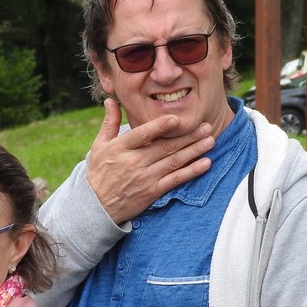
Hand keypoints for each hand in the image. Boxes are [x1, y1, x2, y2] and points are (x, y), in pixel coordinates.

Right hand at [86, 99, 215, 223]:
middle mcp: (134, 162)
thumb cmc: (99, 172)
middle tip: (207, 126)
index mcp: (121, 148)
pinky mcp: (152, 191)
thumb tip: (110, 100)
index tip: (176, 119)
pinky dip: (191, 172)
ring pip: (174, 162)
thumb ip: (109, 122)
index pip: (142, 134)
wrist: (96, 206)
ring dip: (194, 151)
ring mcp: (145, 178)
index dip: (159, 127)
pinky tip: (206, 163)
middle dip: (188, 136)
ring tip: (210, 140)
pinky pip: (175, 180)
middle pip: (165, 147)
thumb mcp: (99, 145)